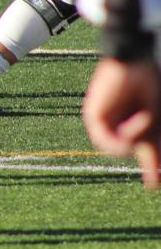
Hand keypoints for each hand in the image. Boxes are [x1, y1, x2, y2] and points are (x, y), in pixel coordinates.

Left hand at [83, 56, 160, 189]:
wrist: (134, 63)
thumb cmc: (149, 84)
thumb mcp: (155, 119)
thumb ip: (151, 142)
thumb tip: (153, 168)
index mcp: (136, 120)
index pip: (143, 148)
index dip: (150, 167)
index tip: (153, 186)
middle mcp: (119, 122)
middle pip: (132, 149)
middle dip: (147, 162)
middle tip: (153, 180)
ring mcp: (106, 120)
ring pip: (119, 147)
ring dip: (136, 138)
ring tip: (144, 117)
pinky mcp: (93, 116)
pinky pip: (106, 140)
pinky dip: (122, 138)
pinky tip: (130, 127)